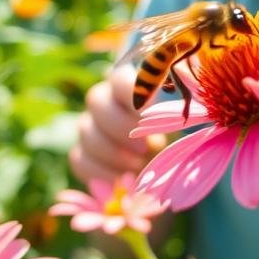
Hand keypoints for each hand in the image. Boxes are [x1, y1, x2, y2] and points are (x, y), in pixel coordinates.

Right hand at [68, 64, 165, 183]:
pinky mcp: (82, 153)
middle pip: (96, 100)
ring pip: (86, 131)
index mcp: (128, 84)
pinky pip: (79, 159)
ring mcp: (89, 126)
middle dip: (121, 126)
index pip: (119, 77)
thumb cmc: (172, 135)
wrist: (161, 168)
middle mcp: (104, 100)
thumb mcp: (177, 121)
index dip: (131, 93)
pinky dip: (100, 172)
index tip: (148, 114)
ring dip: (112, 152)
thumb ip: (174, 108)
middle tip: (145, 146)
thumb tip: (178, 102)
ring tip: (138, 166)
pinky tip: (121, 180)